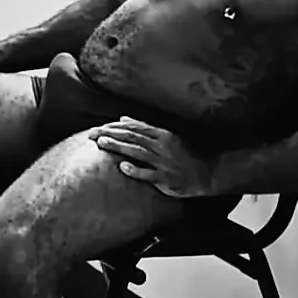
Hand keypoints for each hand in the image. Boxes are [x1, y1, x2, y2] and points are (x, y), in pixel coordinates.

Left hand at [91, 118, 219, 197]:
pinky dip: (136, 170)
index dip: (114, 126)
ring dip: (119, 147)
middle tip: (92, 134)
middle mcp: (162, 146)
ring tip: (102, 143)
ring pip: (137, 152)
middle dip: (110, 134)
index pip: (134, 127)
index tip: (98, 127)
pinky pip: (148, 173)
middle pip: (132, 137)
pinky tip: (122, 167)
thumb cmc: (183, 155)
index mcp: (162, 135)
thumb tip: (122, 118)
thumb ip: (144, 128)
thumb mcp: (166, 137)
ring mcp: (163, 162)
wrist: (205, 174)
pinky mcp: (165, 178)